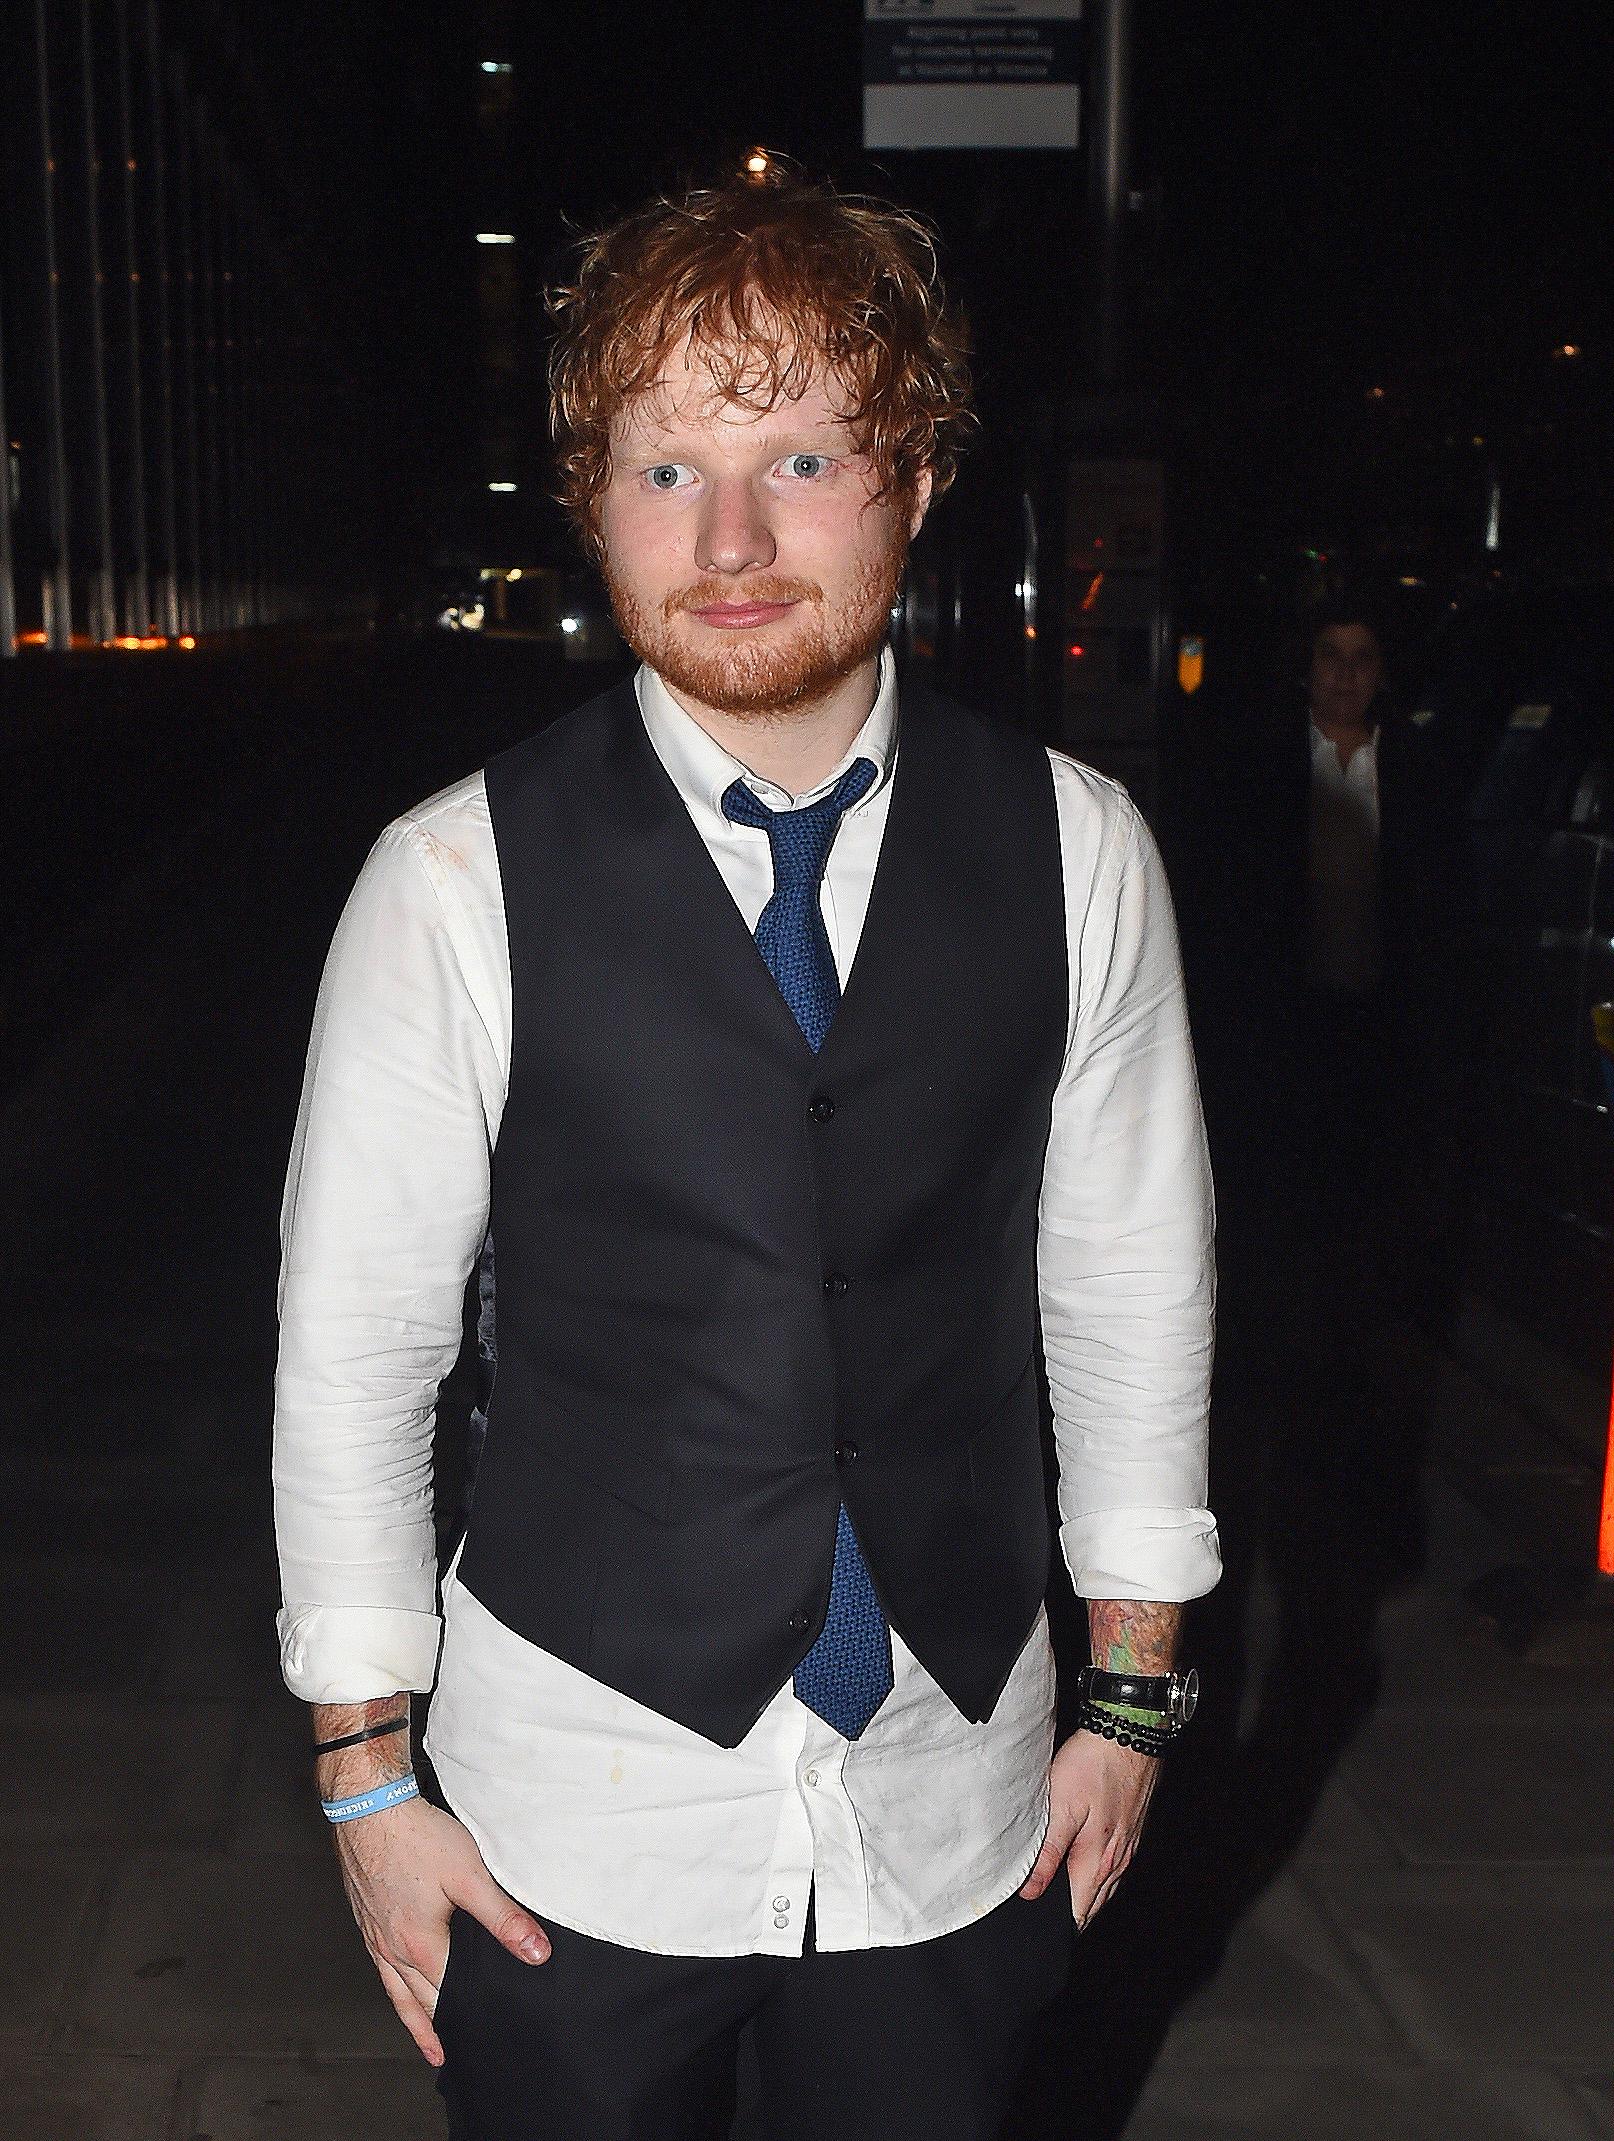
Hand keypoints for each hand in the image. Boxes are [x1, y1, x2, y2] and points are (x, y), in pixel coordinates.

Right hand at [331, 1794, 550, 2064]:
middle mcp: (392, 1949)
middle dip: (440, 2030)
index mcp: (420, 1946)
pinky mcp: (367, 1919)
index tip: (484, 2041)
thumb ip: (503, 1918)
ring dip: (415, 2020)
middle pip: (421, 2002)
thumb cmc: (417, 1837)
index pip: (450, 1996)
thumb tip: (536, 1953)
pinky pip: (382, 1969)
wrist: (369, 1808)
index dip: (470, 2016)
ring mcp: (375, 1936)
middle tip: (458, 2057)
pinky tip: (401, 1986)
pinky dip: (395, 1989)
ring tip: (430, 2046)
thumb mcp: (469, 1876)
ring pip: (397, 1992)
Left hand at [1018, 1727, 1159, 1928]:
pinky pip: (1113, 1865)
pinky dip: (1096, 1874)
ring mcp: (1128, 1845)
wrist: (1130, 1731)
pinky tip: (1083, 1864)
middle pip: (1093, 1903)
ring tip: (1058, 1897)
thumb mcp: (1061, 1805)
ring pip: (1105, 1886)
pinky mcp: (1131, 1829)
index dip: (1057, 1925)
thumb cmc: (1095, 1764)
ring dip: (1084, 1894)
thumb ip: (1048, 1851)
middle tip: (1042, 1915)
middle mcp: (1118, 1859)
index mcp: (1099, 1860)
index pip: (1078, 1913)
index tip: (1037, 1927)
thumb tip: (1031, 1891)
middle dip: (1070, 1914)